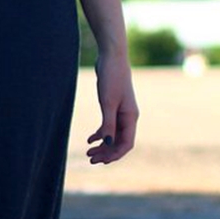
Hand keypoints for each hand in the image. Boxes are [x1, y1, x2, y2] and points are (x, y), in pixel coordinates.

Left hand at [86, 48, 137, 164]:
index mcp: (131, 117)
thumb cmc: (111, 78)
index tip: (100, 161)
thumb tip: (107, 144)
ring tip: (88, 152)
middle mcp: (129, 117)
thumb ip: (108, 124)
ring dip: (102, 145)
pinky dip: (100, 134)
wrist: (111, 57)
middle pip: (119, 142)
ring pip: (113, 135)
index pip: (127, 144)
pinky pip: (109, 126)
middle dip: (106, 153)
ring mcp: (122, 112)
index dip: (114, 155)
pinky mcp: (113, 106)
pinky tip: (90, 139)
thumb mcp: (108, 102)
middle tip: (90, 159)